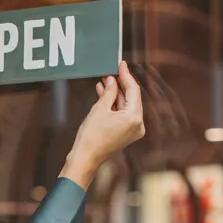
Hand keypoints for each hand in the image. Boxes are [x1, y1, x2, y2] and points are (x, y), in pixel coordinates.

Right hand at [60, 61, 144, 188]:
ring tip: (104, 82)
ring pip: (126, 105)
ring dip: (116, 94)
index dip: (125, 75)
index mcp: (134, 117)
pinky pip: (122, 114)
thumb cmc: (91, 137)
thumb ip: (108, 92)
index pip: (133, 90)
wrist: (85, 158)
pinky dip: (114, 105)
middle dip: (120, 85)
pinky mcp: (126, 133)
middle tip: (111, 72)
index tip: (121, 64)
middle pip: (131, 98)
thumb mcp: (99, 109)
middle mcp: (138, 124)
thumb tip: (112, 80)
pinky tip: (104, 94)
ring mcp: (133, 130)